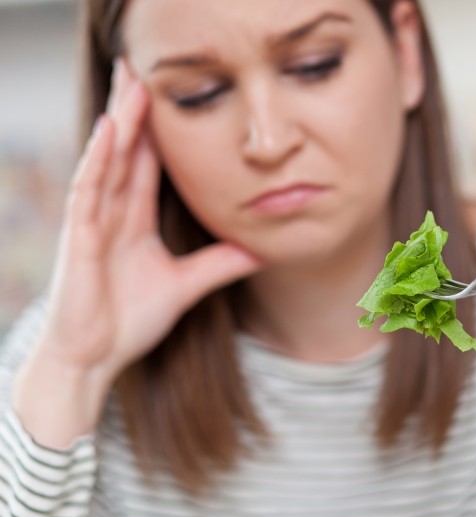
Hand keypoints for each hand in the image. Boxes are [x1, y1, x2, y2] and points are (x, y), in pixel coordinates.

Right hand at [32, 58, 263, 386]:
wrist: (96, 358)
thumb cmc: (129, 320)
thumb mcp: (187, 285)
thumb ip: (221, 263)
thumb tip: (262, 250)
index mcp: (135, 219)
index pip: (149, 163)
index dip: (159, 130)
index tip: (172, 96)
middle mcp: (113, 212)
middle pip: (127, 151)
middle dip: (134, 110)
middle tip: (143, 67)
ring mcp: (93, 222)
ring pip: (108, 160)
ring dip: (120, 122)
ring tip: (132, 82)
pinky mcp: (81, 238)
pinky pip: (89, 190)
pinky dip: (99, 159)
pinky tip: (109, 131)